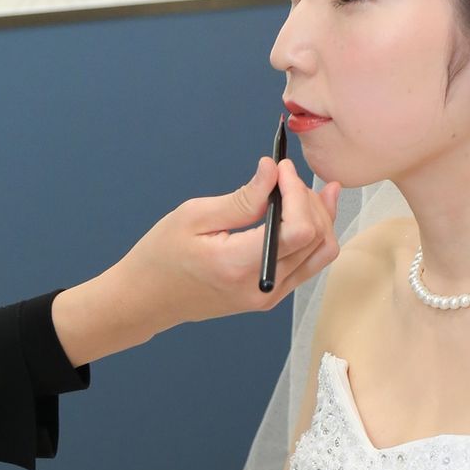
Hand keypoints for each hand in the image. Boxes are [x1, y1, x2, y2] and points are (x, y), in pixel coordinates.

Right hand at [122, 156, 340, 327]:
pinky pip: (309, 264)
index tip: (281, 171)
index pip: (298, 230)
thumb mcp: (194, 216)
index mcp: (239, 265)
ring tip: (303, 189)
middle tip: (284, 176)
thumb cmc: (161, 257)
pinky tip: (308, 210)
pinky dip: (314, 235)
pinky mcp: (271, 296)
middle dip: (308, 199)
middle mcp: (262, 287)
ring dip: (319, 216)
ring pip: (321, 253)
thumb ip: (242, 198)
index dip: (298, 193)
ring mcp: (269, 296)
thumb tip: (273, 172)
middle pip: (316, 239)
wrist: (149, 298)